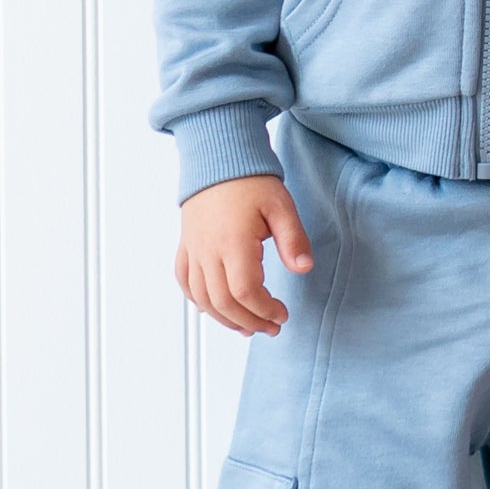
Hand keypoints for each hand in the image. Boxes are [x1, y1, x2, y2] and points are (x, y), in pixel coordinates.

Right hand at [175, 176, 312, 336]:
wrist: (217, 160)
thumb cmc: (251, 181)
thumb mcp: (281, 206)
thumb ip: (293, 239)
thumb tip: (304, 268)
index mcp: (233, 242)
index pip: (244, 291)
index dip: (263, 309)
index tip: (283, 314)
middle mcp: (208, 251)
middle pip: (222, 301)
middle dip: (248, 321)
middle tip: (271, 327)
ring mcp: (193, 250)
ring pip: (201, 297)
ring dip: (224, 318)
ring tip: (248, 327)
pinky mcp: (186, 246)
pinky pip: (185, 281)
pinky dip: (198, 300)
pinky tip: (213, 310)